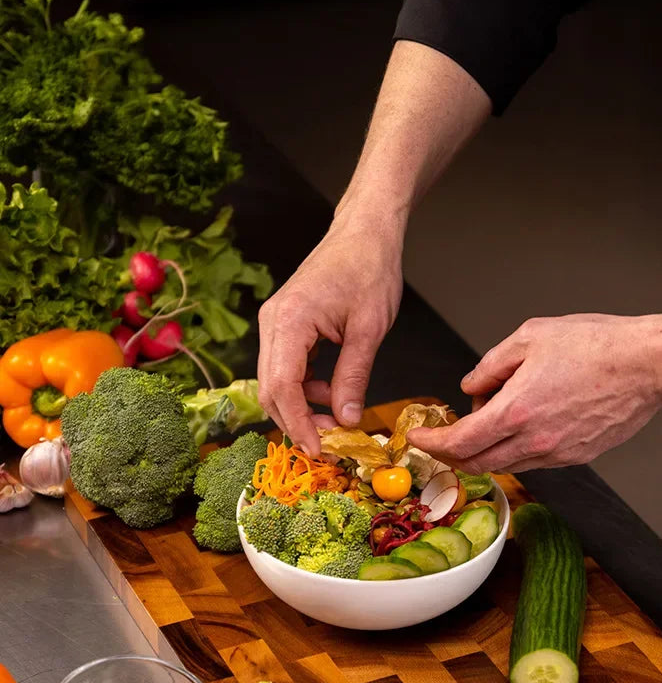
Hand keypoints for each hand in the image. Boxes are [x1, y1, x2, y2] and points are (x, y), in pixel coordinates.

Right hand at [257, 219, 402, 452]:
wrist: (364, 233)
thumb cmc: (370, 269)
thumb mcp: (369, 330)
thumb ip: (354, 377)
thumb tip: (346, 420)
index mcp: (290, 321)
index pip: (282, 388)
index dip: (298, 424)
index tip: (318, 449)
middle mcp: (272, 322)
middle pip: (270, 390)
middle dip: (297, 421)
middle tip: (329, 443)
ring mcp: (274, 322)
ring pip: (276, 382)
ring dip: (301, 406)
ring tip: (337, 417)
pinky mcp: (284, 324)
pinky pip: (285, 367)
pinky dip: (304, 388)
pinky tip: (330, 392)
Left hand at [408, 313, 661, 472]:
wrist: (648, 364)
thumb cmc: (597, 345)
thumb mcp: (530, 338)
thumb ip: (491, 365)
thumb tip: (470, 386)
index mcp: (517, 410)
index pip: (459, 441)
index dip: (432, 443)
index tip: (419, 438)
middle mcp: (535, 440)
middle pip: (477, 462)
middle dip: (452, 453)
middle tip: (444, 435)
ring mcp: (557, 453)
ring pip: (505, 464)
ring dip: (486, 449)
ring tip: (492, 415)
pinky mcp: (576, 456)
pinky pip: (534, 461)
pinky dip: (515, 449)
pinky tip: (522, 423)